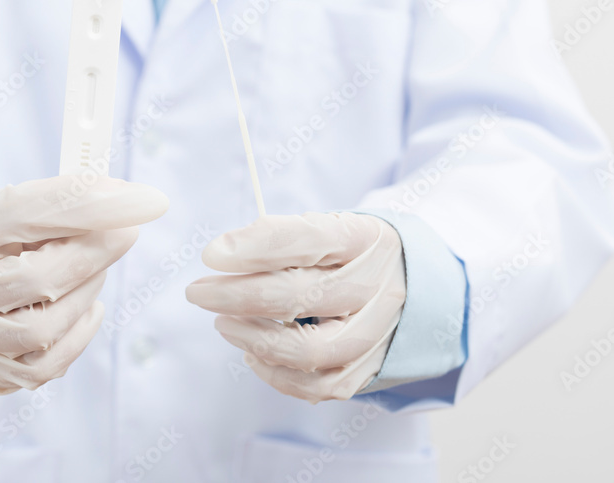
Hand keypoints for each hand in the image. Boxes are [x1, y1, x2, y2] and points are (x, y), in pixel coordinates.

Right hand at [0, 176, 168, 394]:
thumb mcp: (9, 205)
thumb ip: (61, 202)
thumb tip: (129, 201)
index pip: (27, 212)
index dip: (90, 206)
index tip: (145, 201)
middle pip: (37, 279)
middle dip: (94, 255)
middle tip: (121, 234)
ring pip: (42, 330)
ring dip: (85, 295)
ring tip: (93, 272)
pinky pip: (44, 366)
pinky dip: (78, 335)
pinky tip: (87, 308)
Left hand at [186, 212, 405, 401]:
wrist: (415, 284)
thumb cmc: (350, 253)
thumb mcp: (329, 227)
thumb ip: (282, 238)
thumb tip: (222, 255)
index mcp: (364, 238)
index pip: (309, 239)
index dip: (255, 247)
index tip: (212, 254)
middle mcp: (377, 285)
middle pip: (302, 297)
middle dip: (237, 296)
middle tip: (198, 292)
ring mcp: (378, 332)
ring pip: (310, 351)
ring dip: (254, 339)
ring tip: (223, 324)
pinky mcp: (371, 368)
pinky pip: (318, 385)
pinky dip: (275, 374)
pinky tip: (250, 353)